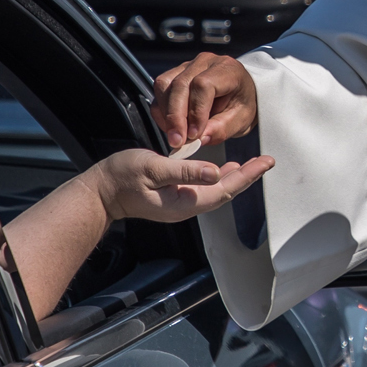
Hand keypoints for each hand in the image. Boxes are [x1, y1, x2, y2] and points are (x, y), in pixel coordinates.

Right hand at [86, 148, 272, 224]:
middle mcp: (187, 206)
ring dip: (235, 176)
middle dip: (247, 175)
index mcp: (185, 202)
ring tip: (252, 164)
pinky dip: (217, 176)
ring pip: (215, 190)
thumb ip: (185, 171)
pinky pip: (203, 188)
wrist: (99, 192)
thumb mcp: (153, 168)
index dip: (248, 175)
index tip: (265, 162)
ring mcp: (180, 203)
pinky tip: (222, 167)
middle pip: (225, 191)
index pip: (225, 189)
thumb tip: (215, 171)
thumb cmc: (121, 178)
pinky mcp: (174, 197)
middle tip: (266, 160)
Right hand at [152, 52, 258, 147]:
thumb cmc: (243, 104)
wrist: (240, 93)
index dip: (196, 111)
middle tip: (177, 141)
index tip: (194, 134)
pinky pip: (160, 90)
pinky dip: (162, 110)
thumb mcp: (241, 120)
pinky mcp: (175, 74)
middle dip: (175, 117)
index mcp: (227, 69)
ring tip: (176, 134)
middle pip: (180, 84)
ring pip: (164, 85)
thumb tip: (199, 139)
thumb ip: (222, 129)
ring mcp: (188, 66)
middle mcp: (205, 62)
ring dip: (166, 114)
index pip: (203, 85)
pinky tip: (172, 125)